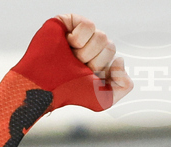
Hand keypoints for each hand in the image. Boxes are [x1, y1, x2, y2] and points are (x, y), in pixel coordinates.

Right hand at [12, 16, 131, 111]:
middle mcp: (90, 46)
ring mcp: (79, 33)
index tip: (90, 76)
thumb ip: (123, 86)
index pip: (115, 58)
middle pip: (110, 46)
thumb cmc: (70, 93)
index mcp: (99, 61)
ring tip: (71, 58)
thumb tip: (120, 60)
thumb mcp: (103, 100)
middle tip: (78, 68)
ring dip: (86, 53)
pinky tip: (67, 45)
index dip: (104, 69)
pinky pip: (89, 25)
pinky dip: (79, 39)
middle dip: (95, 62)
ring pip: (101, 36)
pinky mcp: (68, 22)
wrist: (46, 85)